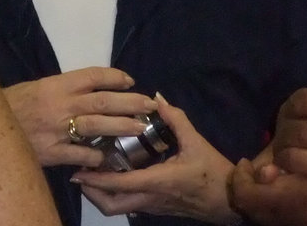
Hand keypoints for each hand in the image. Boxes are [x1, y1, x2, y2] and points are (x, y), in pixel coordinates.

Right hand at [4, 67, 156, 166]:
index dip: (116, 77)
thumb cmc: (16, 103)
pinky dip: (95, 155)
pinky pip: (79, 154)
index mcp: (60, 84)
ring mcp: (57, 129)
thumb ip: (69, 88)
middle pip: (103, 101)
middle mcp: (62, 104)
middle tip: (150, 105)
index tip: (131, 80)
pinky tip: (109, 156)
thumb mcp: (42, 86)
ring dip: (121, 126)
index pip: (95, 76)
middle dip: (130, 102)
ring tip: (141, 127)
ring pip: (97, 126)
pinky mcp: (51, 152)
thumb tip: (98, 88)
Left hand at [72, 94, 236, 222]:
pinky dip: (116, 195)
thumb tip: (157, 98)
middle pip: (111, 205)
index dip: (97, 178)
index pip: (120, 183)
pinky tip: (117, 176)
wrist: (227, 199)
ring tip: (93, 175)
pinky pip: (129, 205)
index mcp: (157, 181)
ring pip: (118, 208)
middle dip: (92, 192)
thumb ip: (175, 119)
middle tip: (80, 174)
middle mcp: (149, 198)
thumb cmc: (211, 170)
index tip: (79, 170)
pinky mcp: (157, 208)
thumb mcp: (195, 141)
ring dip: (101, 195)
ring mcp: (152, 207)